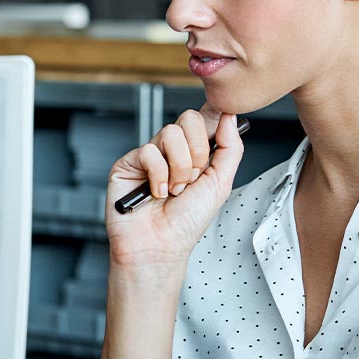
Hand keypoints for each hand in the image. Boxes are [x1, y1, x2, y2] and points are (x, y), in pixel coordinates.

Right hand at [104, 106, 243, 280]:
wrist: (160, 246)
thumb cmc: (186, 223)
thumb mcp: (220, 185)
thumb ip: (230, 149)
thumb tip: (229, 116)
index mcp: (195, 154)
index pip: (204, 119)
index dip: (214, 112)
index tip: (224, 112)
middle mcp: (172, 151)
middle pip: (189, 120)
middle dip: (198, 152)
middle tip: (193, 178)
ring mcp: (150, 155)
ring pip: (170, 133)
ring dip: (179, 168)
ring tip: (174, 190)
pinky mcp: (128, 163)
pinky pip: (149, 151)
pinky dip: (158, 176)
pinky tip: (156, 193)